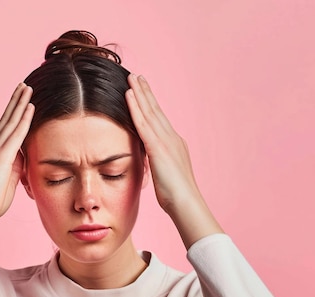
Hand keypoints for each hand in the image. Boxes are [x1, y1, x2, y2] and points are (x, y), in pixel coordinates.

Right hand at [0, 83, 33, 251]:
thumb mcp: (8, 181)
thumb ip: (15, 167)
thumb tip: (23, 158)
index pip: (5, 129)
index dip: (14, 113)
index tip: (21, 100)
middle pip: (6, 119)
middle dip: (16, 101)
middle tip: (23, 85)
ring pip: (11, 121)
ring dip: (20, 103)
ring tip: (27, 88)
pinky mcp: (1, 156)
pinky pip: (16, 133)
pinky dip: (24, 119)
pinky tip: (30, 107)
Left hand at [126, 74, 222, 246]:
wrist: (186, 203)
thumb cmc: (176, 197)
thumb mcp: (165, 175)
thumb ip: (157, 164)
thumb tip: (150, 162)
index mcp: (174, 144)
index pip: (159, 120)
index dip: (150, 104)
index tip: (143, 91)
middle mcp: (171, 138)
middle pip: (156, 110)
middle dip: (145, 92)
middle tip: (137, 76)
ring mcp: (165, 141)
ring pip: (150, 112)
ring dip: (139, 94)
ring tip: (132, 78)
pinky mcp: (158, 148)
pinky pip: (144, 124)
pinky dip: (136, 108)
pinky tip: (129, 96)